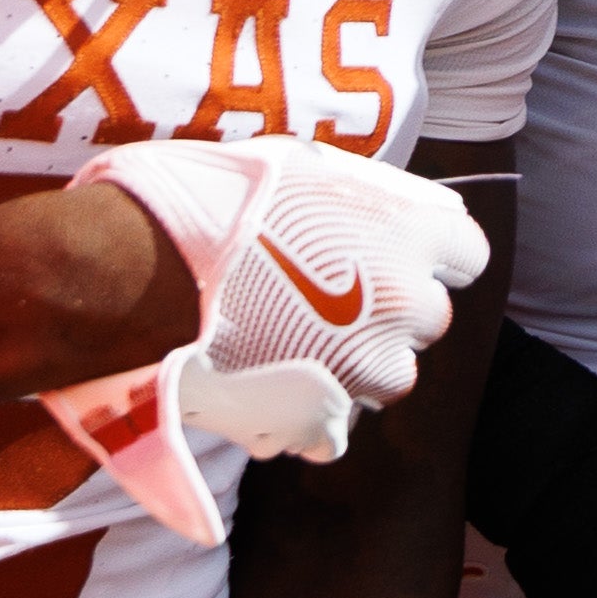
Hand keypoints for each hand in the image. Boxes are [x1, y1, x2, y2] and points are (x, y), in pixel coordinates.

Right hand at [49, 139, 490, 538]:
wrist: (131, 271)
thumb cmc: (203, 201)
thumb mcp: (297, 167)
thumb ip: (361, 196)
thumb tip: (393, 204)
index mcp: (414, 234)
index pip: (464, 254)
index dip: (423, 257)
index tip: (383, 257)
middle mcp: (409, 303)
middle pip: (424, 320)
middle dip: (383, 316)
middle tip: (315, 303)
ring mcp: (370, 368)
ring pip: (383, 378)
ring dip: (346, 368)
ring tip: (276, 345)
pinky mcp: (323, 420)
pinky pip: (333, 430)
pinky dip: (303, 419)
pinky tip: (256, 389)